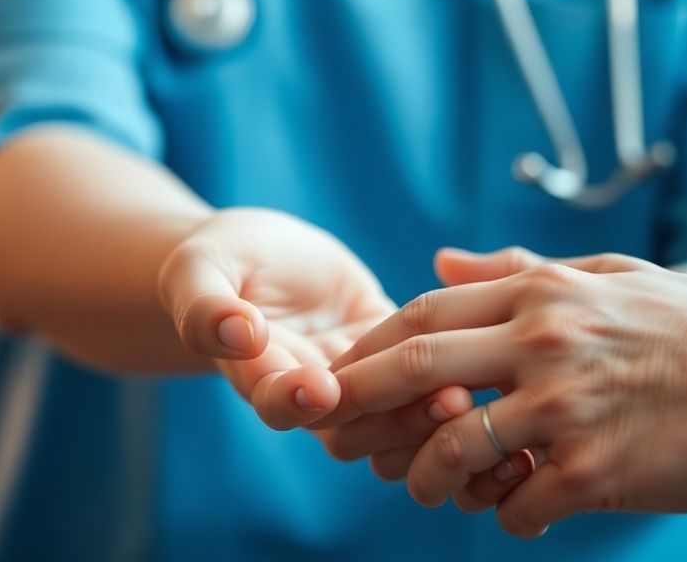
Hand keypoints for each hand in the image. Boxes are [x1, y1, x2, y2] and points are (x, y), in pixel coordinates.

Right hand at [157, 208, 471, 454]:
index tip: (323, 387)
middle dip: (396, 421)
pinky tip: (489, 378)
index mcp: (261, 374)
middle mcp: (310, 391)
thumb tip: (234, 331)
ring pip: (394, 421)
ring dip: (430, 416)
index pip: (283, 404)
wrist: (257, 257)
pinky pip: (423, 384)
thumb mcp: (198, 269)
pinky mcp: (393, 354)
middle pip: (353, 430)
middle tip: (443, 399)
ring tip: (471, 394)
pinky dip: (453, 389)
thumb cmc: (220, 259)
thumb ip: (204, 305)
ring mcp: (354, 378)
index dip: (303, 402)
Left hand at [330, 247, 686, 537]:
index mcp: (542, 293)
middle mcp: (544, 343)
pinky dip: (508, 516)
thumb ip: (516, 268)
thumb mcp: (605, 275)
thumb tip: (438, 261)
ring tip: (428, 489)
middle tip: (328, 435)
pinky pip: (519, 506)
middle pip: (416, 371)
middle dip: (358, 404)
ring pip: (455, 451)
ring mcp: (566, 408)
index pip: (424, 314)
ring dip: (427, 479)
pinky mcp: (593, 470)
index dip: (369, 348)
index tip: (336, 374)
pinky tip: (521, 512)